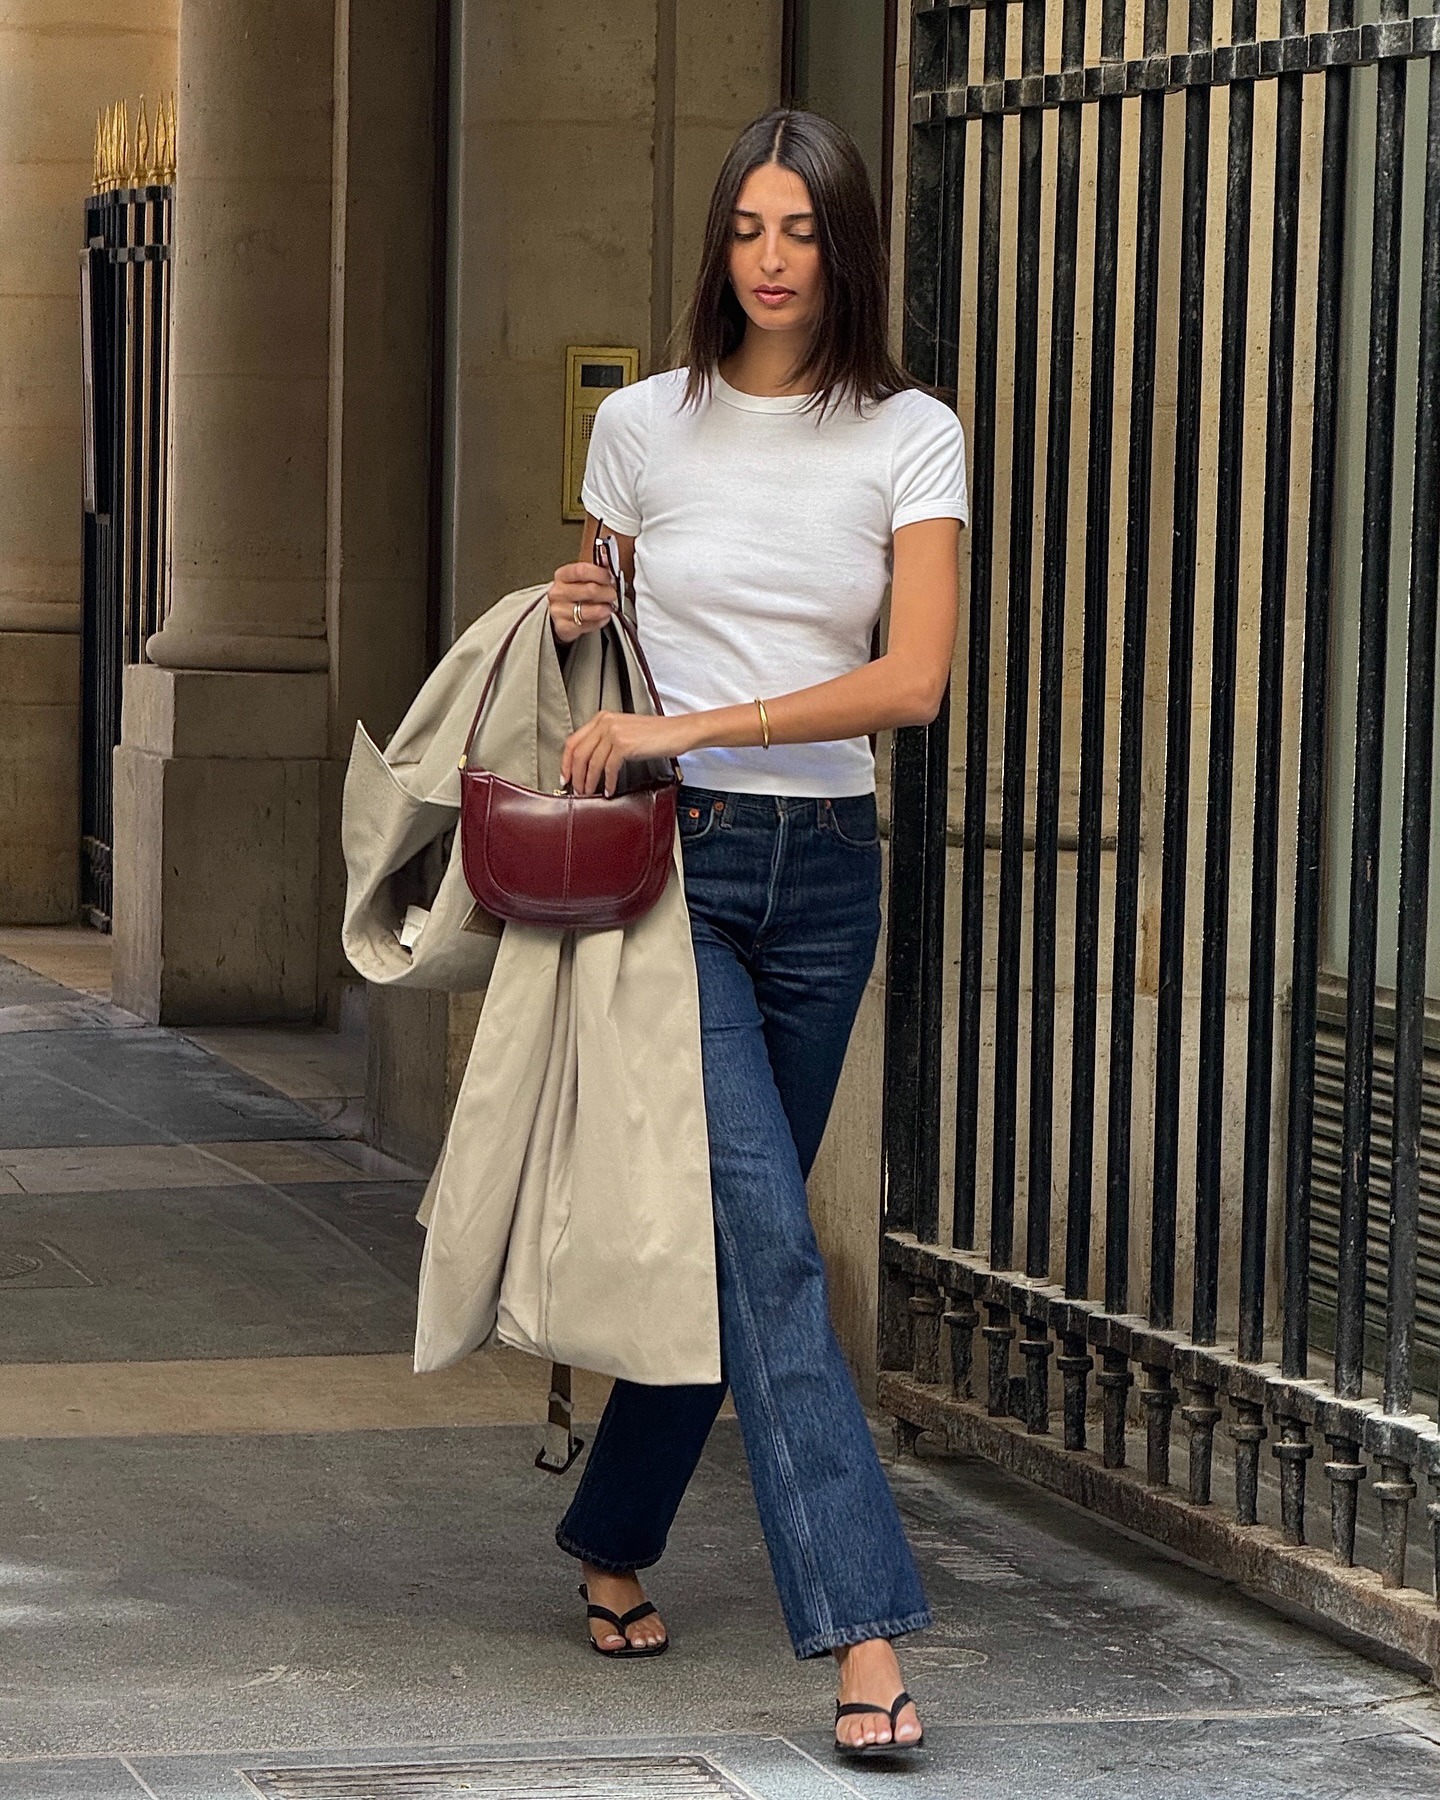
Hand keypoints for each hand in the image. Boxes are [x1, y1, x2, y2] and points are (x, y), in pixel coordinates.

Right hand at [548, 560, 617, 644]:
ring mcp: (559, 611)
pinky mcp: (563, 627)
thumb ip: (597, 567)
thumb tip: (606, 555)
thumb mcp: (582, 577)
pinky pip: (588, 625)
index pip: (582, 570)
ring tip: (609, 606)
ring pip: (591, 611)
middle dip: (607, 592)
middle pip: (590, 590)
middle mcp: (558, 593)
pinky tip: (603, 616)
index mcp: (562, 575)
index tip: (611, 578)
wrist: (559, 613)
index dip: (601, 574)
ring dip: (606, 609)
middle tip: (613, 594)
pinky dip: (600, 621)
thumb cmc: (574, 593)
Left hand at [562, 710, 696, 796]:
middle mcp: (605, 722)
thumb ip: (605, 741)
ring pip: (592, 763)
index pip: (573, 741)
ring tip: (590, 793)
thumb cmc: (655, 735)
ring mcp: (614, 732)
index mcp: (602, 718)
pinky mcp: (624, 744)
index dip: (565, 762)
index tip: (565, 777)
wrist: (677, 732)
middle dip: (575, 776)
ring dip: (589, 782)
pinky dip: (607, 782)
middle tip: (576, 789)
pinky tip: (609, 790)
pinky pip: (608, 769)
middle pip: (578, 753)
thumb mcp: (624, 732)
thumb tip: (590, 764)